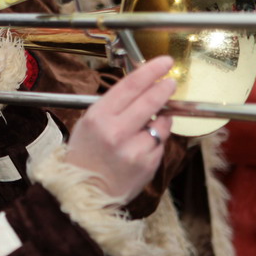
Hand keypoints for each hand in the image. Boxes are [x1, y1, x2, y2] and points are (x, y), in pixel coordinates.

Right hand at [65, 56, 175, 201]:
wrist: (84, 193)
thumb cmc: (86, 154)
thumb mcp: (89, 122)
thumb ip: (115, 105)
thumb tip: (145, 86)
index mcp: (98, 117)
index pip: (131, 85)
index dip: (151, 70)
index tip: (165, 62)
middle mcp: (115, 132)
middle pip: (150, 101)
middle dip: (164, 88)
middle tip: (171, 82)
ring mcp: (132, 150)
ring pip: (161, 123)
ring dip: (161, 118)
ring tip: (149, 123)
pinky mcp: (146, 165)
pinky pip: (160, 144)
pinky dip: (156, 140)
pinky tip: (142, 146)